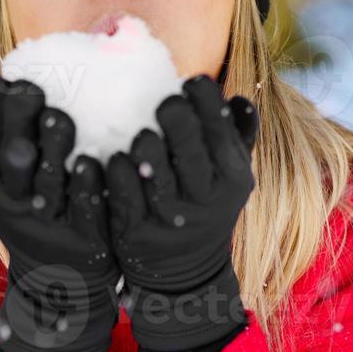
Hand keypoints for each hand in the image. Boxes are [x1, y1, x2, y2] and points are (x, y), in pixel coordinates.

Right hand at [0, 76, 120, 351]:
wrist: (58, 282)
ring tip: (58, 115)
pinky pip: (83, 209)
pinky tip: (89, 163)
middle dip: (17, 120)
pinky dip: (83, 186)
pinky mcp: (83, 239)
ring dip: (51, 146)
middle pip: (11, 158)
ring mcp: (48, 222)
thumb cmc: (33, 212)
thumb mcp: (4, 182)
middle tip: (31, 88)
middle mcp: (15, 204)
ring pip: (47, 182)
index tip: (2, 81)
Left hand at [106, 74, 259, 351]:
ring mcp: (171, 217)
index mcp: (233, 176)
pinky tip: (113, 157)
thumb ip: (236, 136)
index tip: (193, 81)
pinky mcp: (137, 231)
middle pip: (192, 153)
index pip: (221, 132)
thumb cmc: (205, 203)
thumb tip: (239, 99)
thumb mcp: (229, 175)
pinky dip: (119, 175)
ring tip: (142, 132)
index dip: (208, 103)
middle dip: (180, 121)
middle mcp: (206, 198)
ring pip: (158, 178)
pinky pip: (125, 198)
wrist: (184, 270)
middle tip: (166, 101)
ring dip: (149, 149)